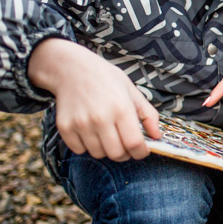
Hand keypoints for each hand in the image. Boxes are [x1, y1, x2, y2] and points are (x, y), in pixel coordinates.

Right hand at [28, 38, 160, 160]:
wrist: (72, 69)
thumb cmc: (106, 79)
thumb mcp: (132, 91)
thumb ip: (148, 115)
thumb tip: (157, 136)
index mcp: (121, 108)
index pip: (134, 144)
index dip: (141, 152)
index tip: (142, 150)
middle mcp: (100, 118)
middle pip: (117, 154)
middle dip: (125, 153)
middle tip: (125, 143)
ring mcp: (81, 124)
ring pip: (98, 154)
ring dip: (106, 149)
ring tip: (106, 133)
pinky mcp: (65, 128)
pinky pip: (79, 150)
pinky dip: (87, 146)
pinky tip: (90, 131)